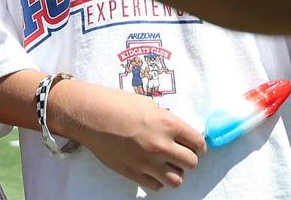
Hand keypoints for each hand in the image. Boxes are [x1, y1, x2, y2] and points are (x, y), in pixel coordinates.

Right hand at [54, 83, 204, 191]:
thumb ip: (167, 122)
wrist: (91, 115)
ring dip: (176, 172)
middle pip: (191, 163)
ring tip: (168, 164)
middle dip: (189, 158)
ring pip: (177, 180)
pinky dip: (158, 180)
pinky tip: (153, 169)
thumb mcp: (150, 106)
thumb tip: (179, 134)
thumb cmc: (118, 104)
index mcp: (168, 124)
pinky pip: (156, 186)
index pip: (198, 143)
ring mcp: (147, 162)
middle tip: (182, 154)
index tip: (197, 147)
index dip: (200, 146)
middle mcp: (161, 146)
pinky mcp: (133, 173)